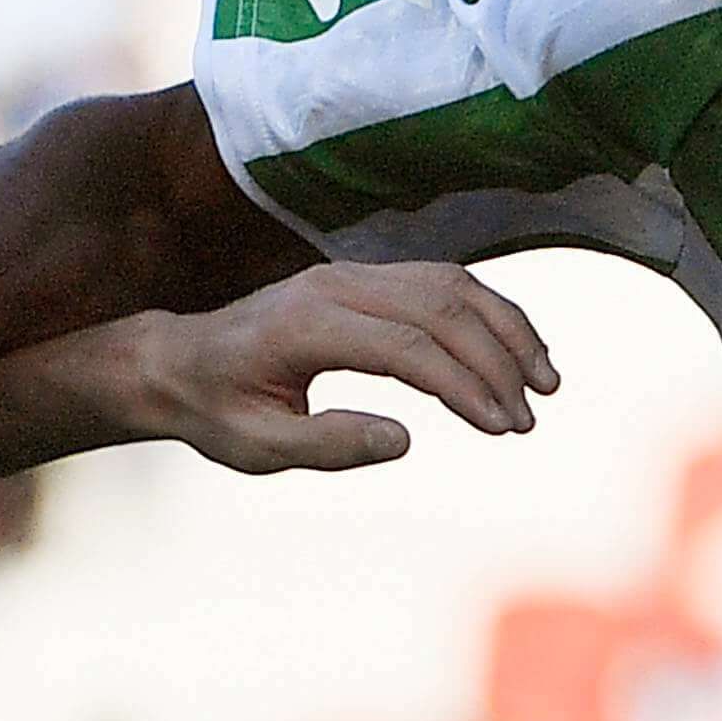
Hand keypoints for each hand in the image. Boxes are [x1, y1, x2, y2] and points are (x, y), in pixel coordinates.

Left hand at [124, 264, 555, 474]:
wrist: (177, 361)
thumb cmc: (215, 410)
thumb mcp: (257, 446)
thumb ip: (328, 443)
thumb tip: (405, 439)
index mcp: (308, 325)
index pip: (409, 347)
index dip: (464, 386)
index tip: (502, 427)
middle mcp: (335, 285)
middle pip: (442, 307)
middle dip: (497, 361)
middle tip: (528, 419)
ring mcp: (351, 274)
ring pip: (451, 285)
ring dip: (505, 330)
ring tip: (545, 384)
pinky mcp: (364, 278)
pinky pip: (439, 283)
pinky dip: (486, 314)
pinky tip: (514, 353)